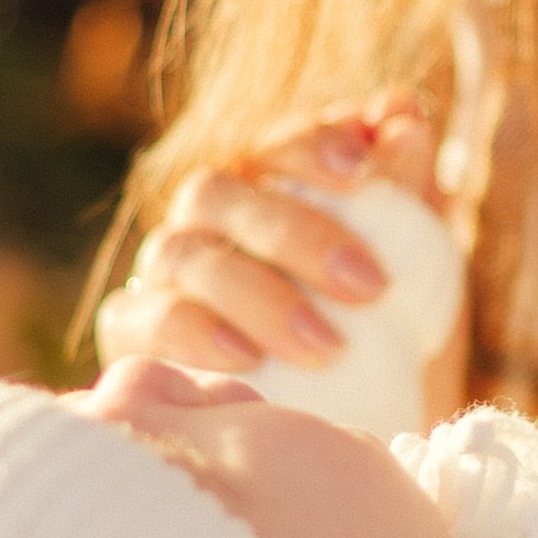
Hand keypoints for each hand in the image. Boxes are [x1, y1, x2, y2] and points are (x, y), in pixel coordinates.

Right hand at [94, 91, 442, 379]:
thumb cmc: (369, 332)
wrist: (337, 425)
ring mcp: (163, 272)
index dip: (313, 147)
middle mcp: (204, 218)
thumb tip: (403, 113)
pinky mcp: (132, 331)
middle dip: (298, 235)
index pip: (275, 145)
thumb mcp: (405, 267)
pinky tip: (246, 361)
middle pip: (219, 194)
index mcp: (267, 186)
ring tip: (326, 346)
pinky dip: (191, 332)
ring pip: (181, 254)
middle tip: (371, 287)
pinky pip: (140, 318)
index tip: (364, 171)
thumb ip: (405, 192)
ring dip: (257, 296)